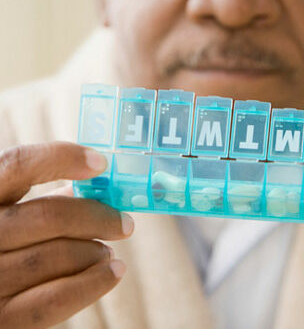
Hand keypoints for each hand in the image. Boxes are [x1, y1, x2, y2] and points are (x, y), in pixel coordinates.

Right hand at [0, 142, 133, 327]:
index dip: (62, 158)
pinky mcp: (0, 319)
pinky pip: (55, 300)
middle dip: (96, 217)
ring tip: (108, 252)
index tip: (101, 163)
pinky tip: (113, 272)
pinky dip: (93, 283)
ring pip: (56, 255)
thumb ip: (45, 201)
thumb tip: (98, 189)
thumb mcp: (13, 215)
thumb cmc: (7, 246)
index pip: (18, 165)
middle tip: (124, 223)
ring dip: (94, 251)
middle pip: (48, 215)